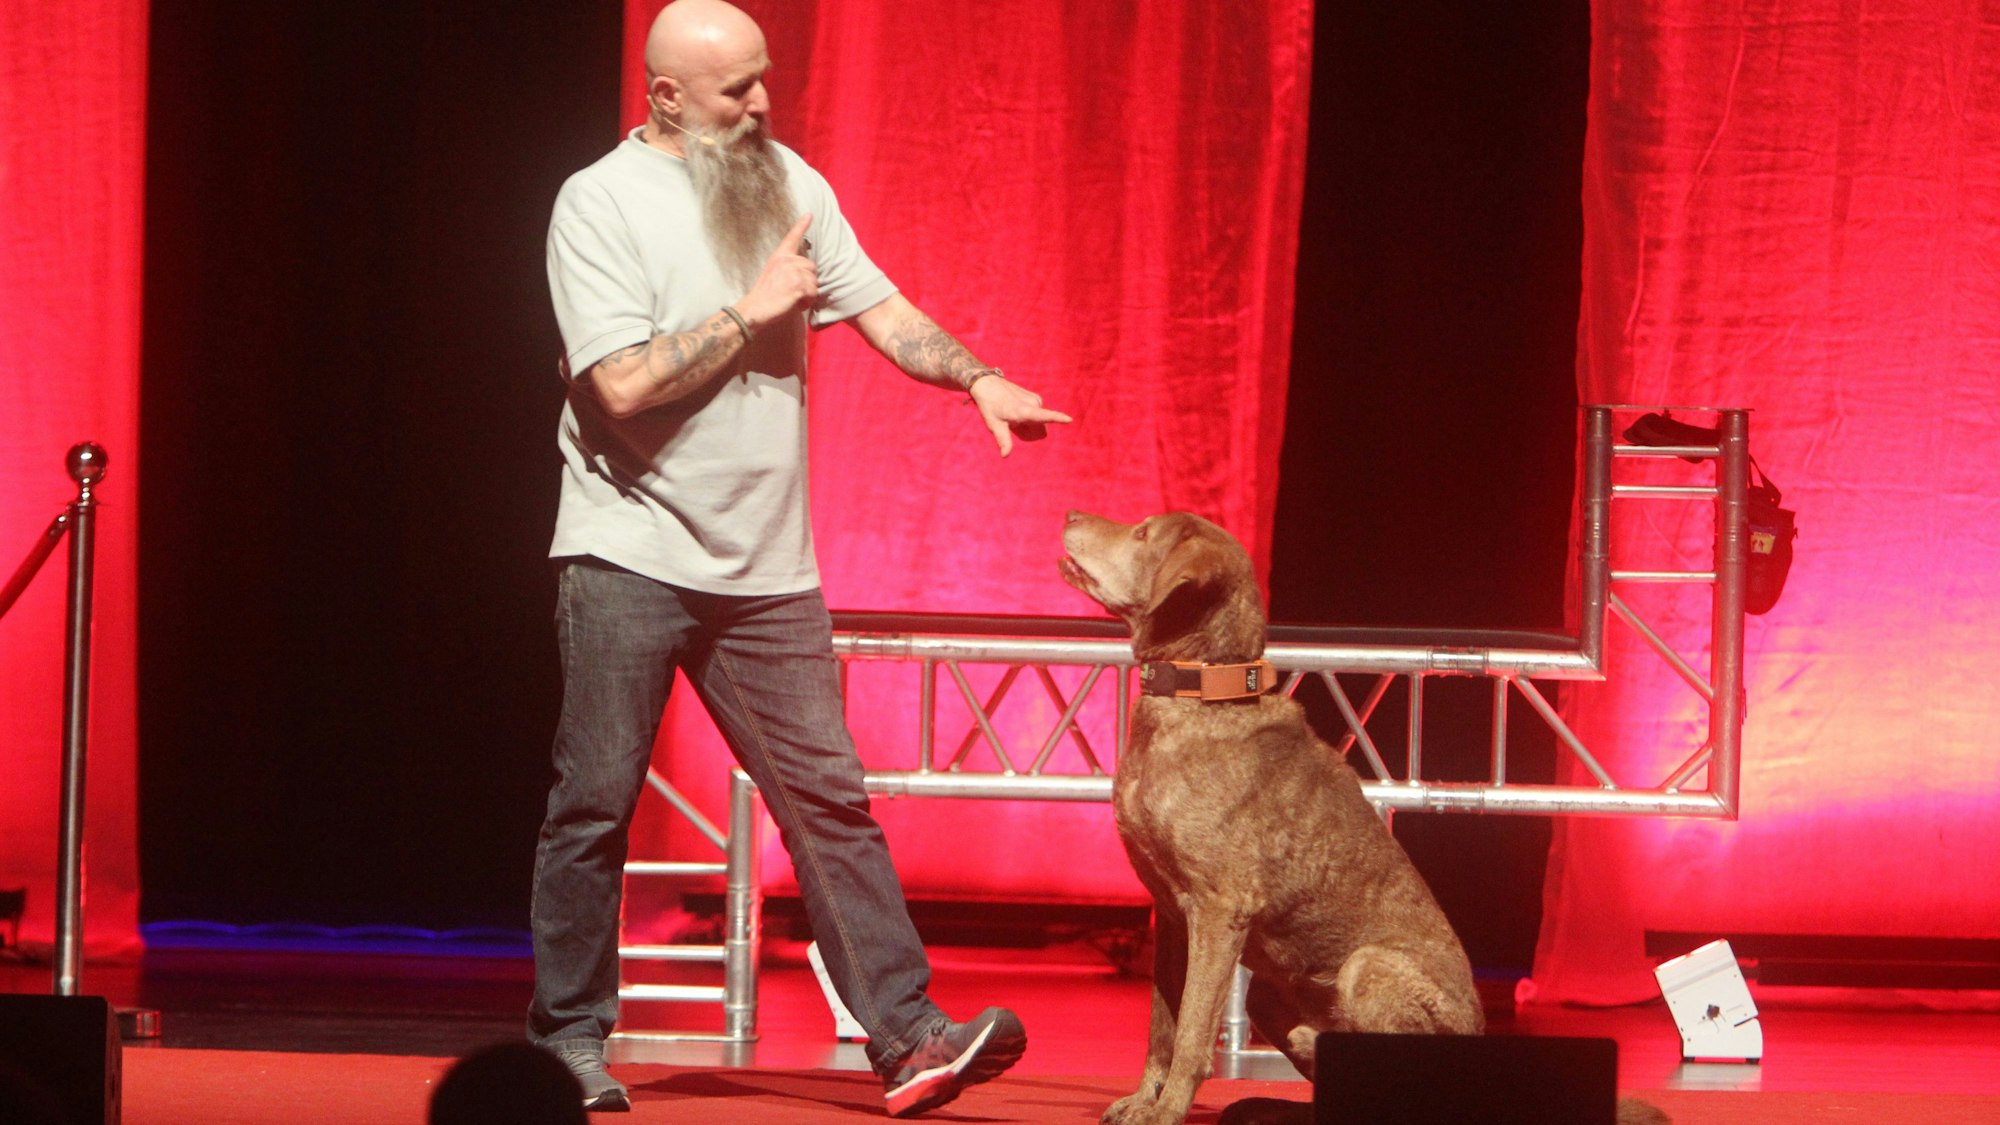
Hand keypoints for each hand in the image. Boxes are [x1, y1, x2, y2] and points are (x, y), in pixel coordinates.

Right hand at [735, 214, 817, 328]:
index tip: (809, 214)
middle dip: (807, 282)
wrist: (755, 309)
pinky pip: (813, 294)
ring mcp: (793, 271)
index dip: (802, 225)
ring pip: (814, 282)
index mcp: (779, 256)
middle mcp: (787, 260)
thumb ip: (787, 270)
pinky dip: (807, 302)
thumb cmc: (763, 297)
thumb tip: (803, 274)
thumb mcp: (773, 275)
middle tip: (791, 292)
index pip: (792, 238)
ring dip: (807, 294)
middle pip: (811, 267)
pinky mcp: (799, 285)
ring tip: (790, 299)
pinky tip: (794, 304)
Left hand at [969, 374, 1072, 456]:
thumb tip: (1005, 455)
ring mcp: (1036, 399)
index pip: (1044, 416)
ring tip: (1012, 416)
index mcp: (1024, 410)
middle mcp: (1034, 403)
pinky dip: (1029, 417)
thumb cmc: (990, 405)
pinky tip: (1016, 412)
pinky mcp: (1035, 397)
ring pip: (1039, 422)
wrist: (988, 384)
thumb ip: (1003, 440)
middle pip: (1041, 428)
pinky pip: (1038, 414)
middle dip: (1030, 432)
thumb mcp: (994, 424)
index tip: (1070, 420)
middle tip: (1012, 425)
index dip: (1058, 418)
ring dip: (1029, 424)